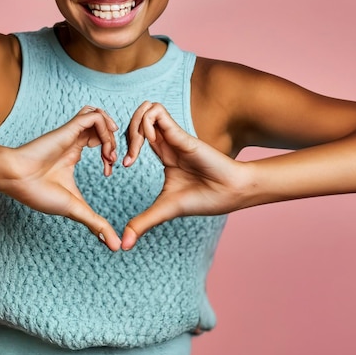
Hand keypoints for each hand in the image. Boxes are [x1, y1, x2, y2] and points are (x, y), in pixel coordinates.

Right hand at [6, 106, 121, 250]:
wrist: (17, 180)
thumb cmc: (39, 192)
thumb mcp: (76, 208)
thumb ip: (96, 224)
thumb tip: (115, 247)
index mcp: (74, 153)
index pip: (99, 140)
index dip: (111, 154)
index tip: (109, 172)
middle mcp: (74, 141)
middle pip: (102, 124)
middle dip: (114, 141)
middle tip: (112, 161)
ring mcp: (71, 133)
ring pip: (99, 116)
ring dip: (110, 132)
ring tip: (109, 152)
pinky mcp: (68, 129)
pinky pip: (92, 116)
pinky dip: (104, 126)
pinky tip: (104, 145)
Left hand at [121, 101, 248, 249]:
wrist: (232, 193)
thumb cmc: (204, 198)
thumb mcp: (165, 210)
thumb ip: (143, 222)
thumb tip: (124, 245)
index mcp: (163, 153)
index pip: (136, 134)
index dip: (123, 145)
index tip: (123, 166)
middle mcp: (166, 141)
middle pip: (138, 118)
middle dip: (124, 133)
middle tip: (127, 157)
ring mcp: (173, 135)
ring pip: (146, 109)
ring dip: (134, 125)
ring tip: (136, 148)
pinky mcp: (181, 134)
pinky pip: (157, 114)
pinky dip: (146, 124)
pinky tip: (147, 143)